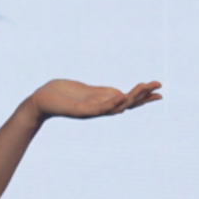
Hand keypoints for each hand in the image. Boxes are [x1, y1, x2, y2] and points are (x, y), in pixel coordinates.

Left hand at [26, 79, 161, 123]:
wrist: (40, 101)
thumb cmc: (60, 94)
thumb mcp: (86, 91)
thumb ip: (101, 93)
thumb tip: (118, 93)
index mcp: (102, 102)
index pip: (127, 100)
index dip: (143, 96)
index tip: (159, 90)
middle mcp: (100, 109)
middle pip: (127, 104)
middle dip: (143, 96)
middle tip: (158, 88)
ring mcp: (92, 111)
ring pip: (116, 106)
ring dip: (131, 98)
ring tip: (144, 87)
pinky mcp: (81, 111)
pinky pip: (99, 109)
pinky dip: (111, 103)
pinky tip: (121, 97)